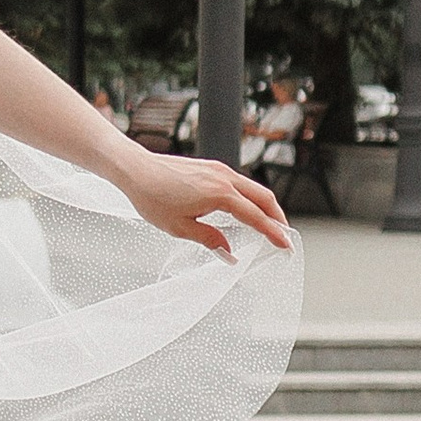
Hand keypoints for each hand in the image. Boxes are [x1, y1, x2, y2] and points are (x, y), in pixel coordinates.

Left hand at [110, 143, 294, 255]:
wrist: (135, 170)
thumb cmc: (152, 197)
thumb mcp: (180, 227)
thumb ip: (209, 239)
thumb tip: (229, 253)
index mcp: (220, 193)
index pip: (255, 216)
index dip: (273, 233)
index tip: (285, 245)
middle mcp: (224, 178)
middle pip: (264, 198)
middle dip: (277, 218)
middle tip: (284, 237)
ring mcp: (219, 169)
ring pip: (253, 189)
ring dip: (265, 206)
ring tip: (270, 225)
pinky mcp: (211, 167)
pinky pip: (240, 183)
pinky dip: (251, 197)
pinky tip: (247, 210)